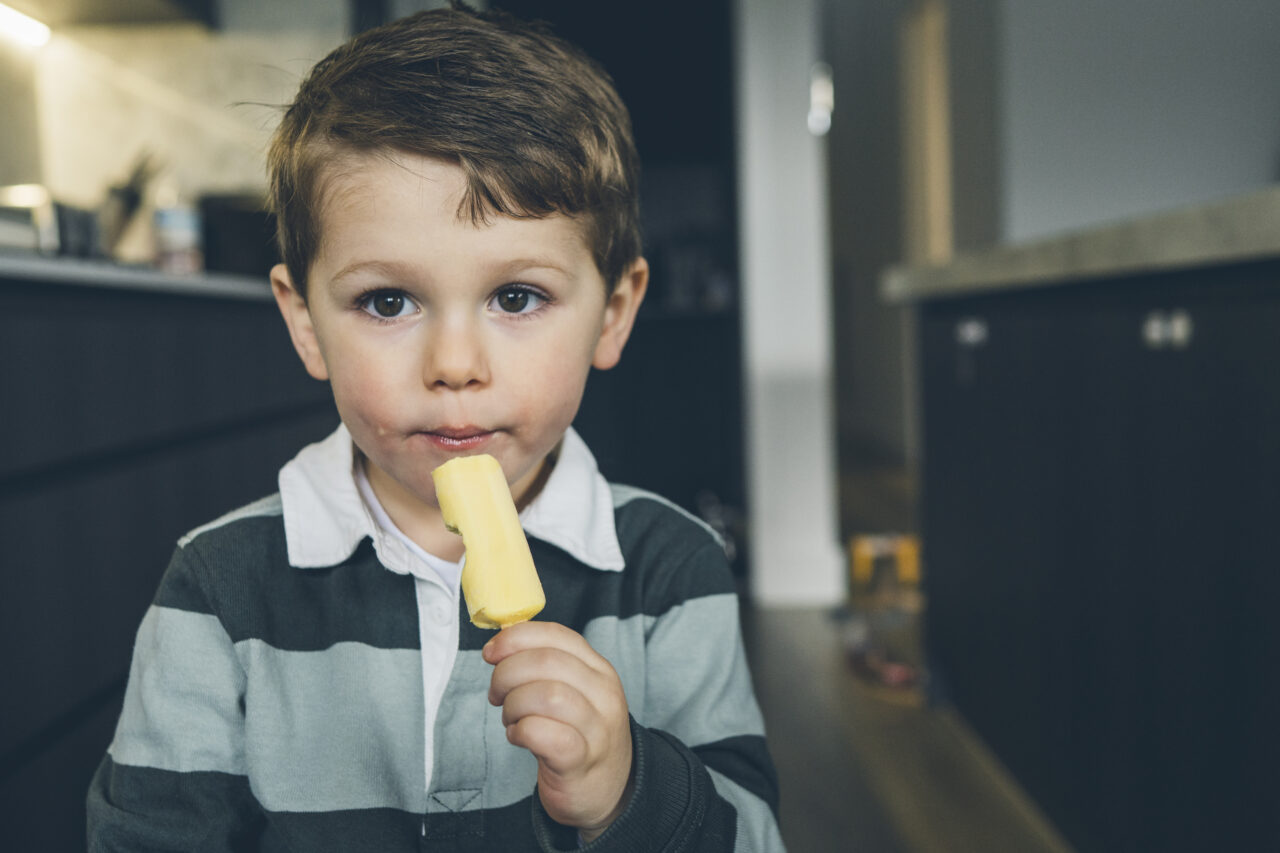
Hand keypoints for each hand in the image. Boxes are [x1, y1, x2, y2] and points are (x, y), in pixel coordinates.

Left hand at [483, 621, 633, 840]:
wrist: (608, 789)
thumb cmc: (579, 734)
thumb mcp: (573, 691)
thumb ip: (545, 666)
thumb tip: (499, 645)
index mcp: (599, 669)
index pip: (556, 635)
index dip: (516, 638)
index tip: (491, 652)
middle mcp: (603, 693)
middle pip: (546, 662)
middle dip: (506, 673)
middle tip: (497, 694)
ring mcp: (596, 727)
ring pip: (545, 695)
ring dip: (513, 704)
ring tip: (511, 718)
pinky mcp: (580, 760)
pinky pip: (542, 734)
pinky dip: (520, 731)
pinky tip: (518, 737)